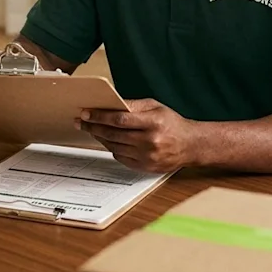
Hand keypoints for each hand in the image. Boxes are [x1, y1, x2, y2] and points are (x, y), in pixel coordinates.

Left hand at [75, 99, 198, 173]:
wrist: (190, 145)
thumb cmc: (172, 123)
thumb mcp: (155, 107)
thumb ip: (133, 105)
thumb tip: (110, 104)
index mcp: (153, 123)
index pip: (119, 120)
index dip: (100, 116)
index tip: (86, 113)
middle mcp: (150, 141)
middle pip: (113, 134)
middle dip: (94, 127)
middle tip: (81, 121)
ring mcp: (147, 157)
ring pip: (114, 146)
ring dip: (100, 138)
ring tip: (92, 129)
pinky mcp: (145, 167)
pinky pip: (120, 157)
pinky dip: (111, 148)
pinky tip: (107, 140)